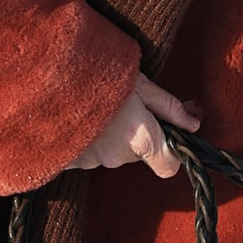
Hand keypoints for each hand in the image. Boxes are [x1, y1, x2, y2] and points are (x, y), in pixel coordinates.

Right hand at [76, 76, 201, 179]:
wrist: (49, 80)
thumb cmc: (99, 76)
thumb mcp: (142, 85)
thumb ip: (169, 107)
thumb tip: (192, 124)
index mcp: (141, 139)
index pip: (168, 166)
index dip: (172, 153)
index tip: (167, 133)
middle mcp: (118, 156)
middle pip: (139, 153)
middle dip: (138, 132)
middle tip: (126, 103)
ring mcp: (91, 161)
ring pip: (113, 151)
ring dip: (112, 133)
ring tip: (100, 105)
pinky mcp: (70, 160)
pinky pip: (88, 151)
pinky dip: (89, 137)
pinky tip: (82, 115)